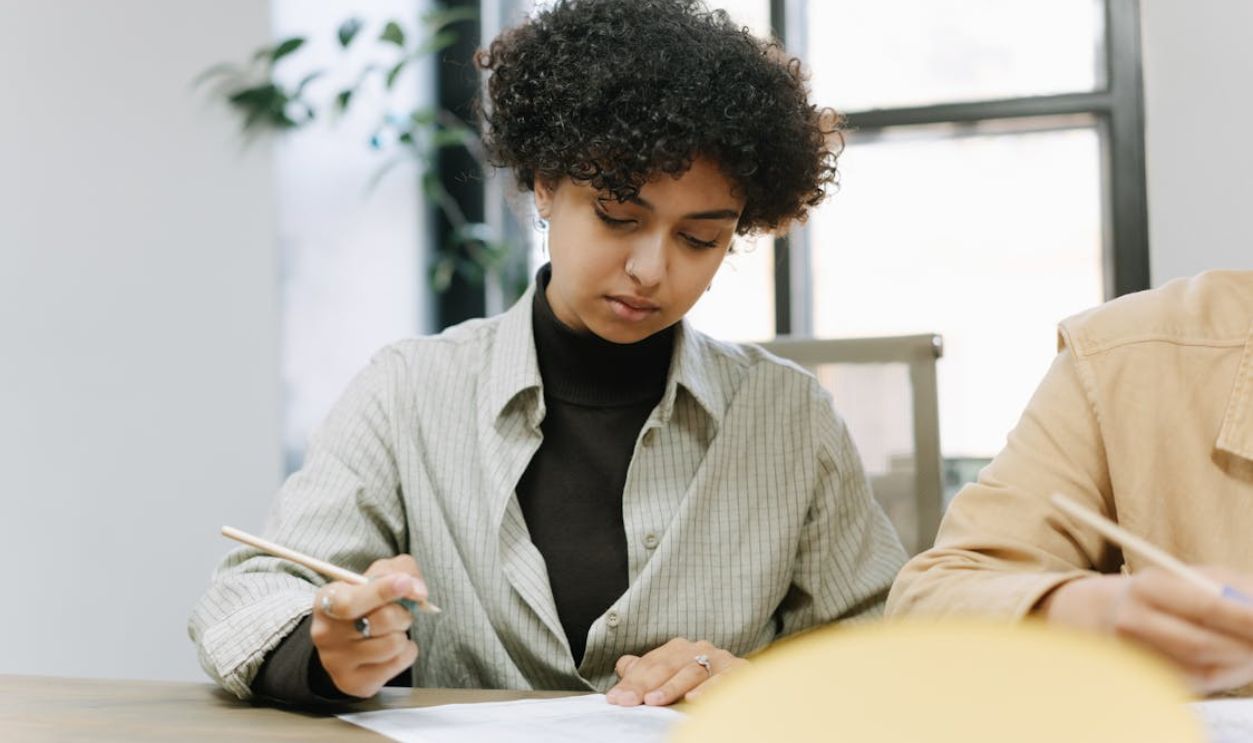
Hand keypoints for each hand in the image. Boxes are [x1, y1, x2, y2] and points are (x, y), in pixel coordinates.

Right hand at [311, 555, 428, 697]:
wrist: (344, 642)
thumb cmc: (366, 602)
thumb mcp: (376, 576)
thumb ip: (399, 571)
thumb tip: (418, 591)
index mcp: (327, 601)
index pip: (351, 602)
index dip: (382, 591)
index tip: (405, 583)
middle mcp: (326, 634)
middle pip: (383, 620)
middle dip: (403, 612)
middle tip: (400, 612)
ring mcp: (337, 662)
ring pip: (394, 644)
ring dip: (403, 634)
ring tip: (392, 631)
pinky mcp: (354, 683)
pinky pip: (398, 663)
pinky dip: (406, 652)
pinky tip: (393, 649)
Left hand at [608, 638, 747, 705]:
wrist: (746, 693)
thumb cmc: (702, 686)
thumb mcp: (672, 677)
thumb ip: (648, 671)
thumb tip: (623, 664)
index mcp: (680, 650)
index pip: (650, 663)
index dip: (632, 681)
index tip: (616, 700)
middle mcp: (699, 650)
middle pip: (667, 665)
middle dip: (645, 684)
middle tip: (629, 702)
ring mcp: (720, 659)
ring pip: (691, 671)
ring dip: (672, 686)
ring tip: (654, 700)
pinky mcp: (740, 671)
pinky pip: (723, 680)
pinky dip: (708, 689)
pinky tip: (693, 699)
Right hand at [1040, 567, 1252, 693]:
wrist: (1105, 613)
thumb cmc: (1161, 592)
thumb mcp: (1190, 576)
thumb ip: (1229, 588)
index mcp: (1149, 586)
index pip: (1206, 605)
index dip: (1246, 617)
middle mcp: (1135, 620)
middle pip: (1202, 643)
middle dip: (1246, 646)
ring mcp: (1135, 653)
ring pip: (1202, 666)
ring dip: (1240, 662)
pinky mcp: (1145, 676)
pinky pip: (1196, 681)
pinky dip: (1226, 673)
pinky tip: (1237, 662)